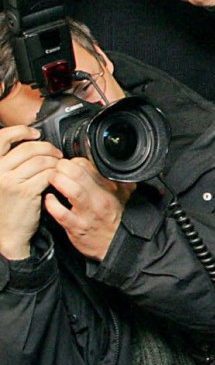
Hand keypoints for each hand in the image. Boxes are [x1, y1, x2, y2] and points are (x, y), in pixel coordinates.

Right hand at [0, 126, 62, 259]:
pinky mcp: (26, 192)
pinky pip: (47, 174)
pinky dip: (56, 173)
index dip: (21, 131)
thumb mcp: (2, 180)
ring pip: (41, 161)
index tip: (35, 133)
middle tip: (56, 153)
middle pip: (28, 148)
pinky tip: (58, 177)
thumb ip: (10, 163)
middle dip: (46, 148)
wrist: (7, 233)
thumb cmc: (8, 205)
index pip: (3, 137)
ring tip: (59, 165)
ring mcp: (11, 181)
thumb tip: (30, 143)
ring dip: (54, 161)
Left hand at [44, 158, 134, 260]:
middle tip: (55, 168)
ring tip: (52, 179)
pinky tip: (49, 199)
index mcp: (108, 189)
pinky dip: (52, 204)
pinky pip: (62, 214)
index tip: (67, 164)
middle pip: (79, 175)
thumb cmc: (115, 219)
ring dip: (58, 181)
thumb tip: (109, 165)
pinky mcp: (77, 228)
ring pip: (73, 191)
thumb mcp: (123, 196)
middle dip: (63, 167)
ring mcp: (87, 214)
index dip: (73, 161)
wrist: (115, 245)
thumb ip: (117, 179)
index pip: (88, 166)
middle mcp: (99, 200)